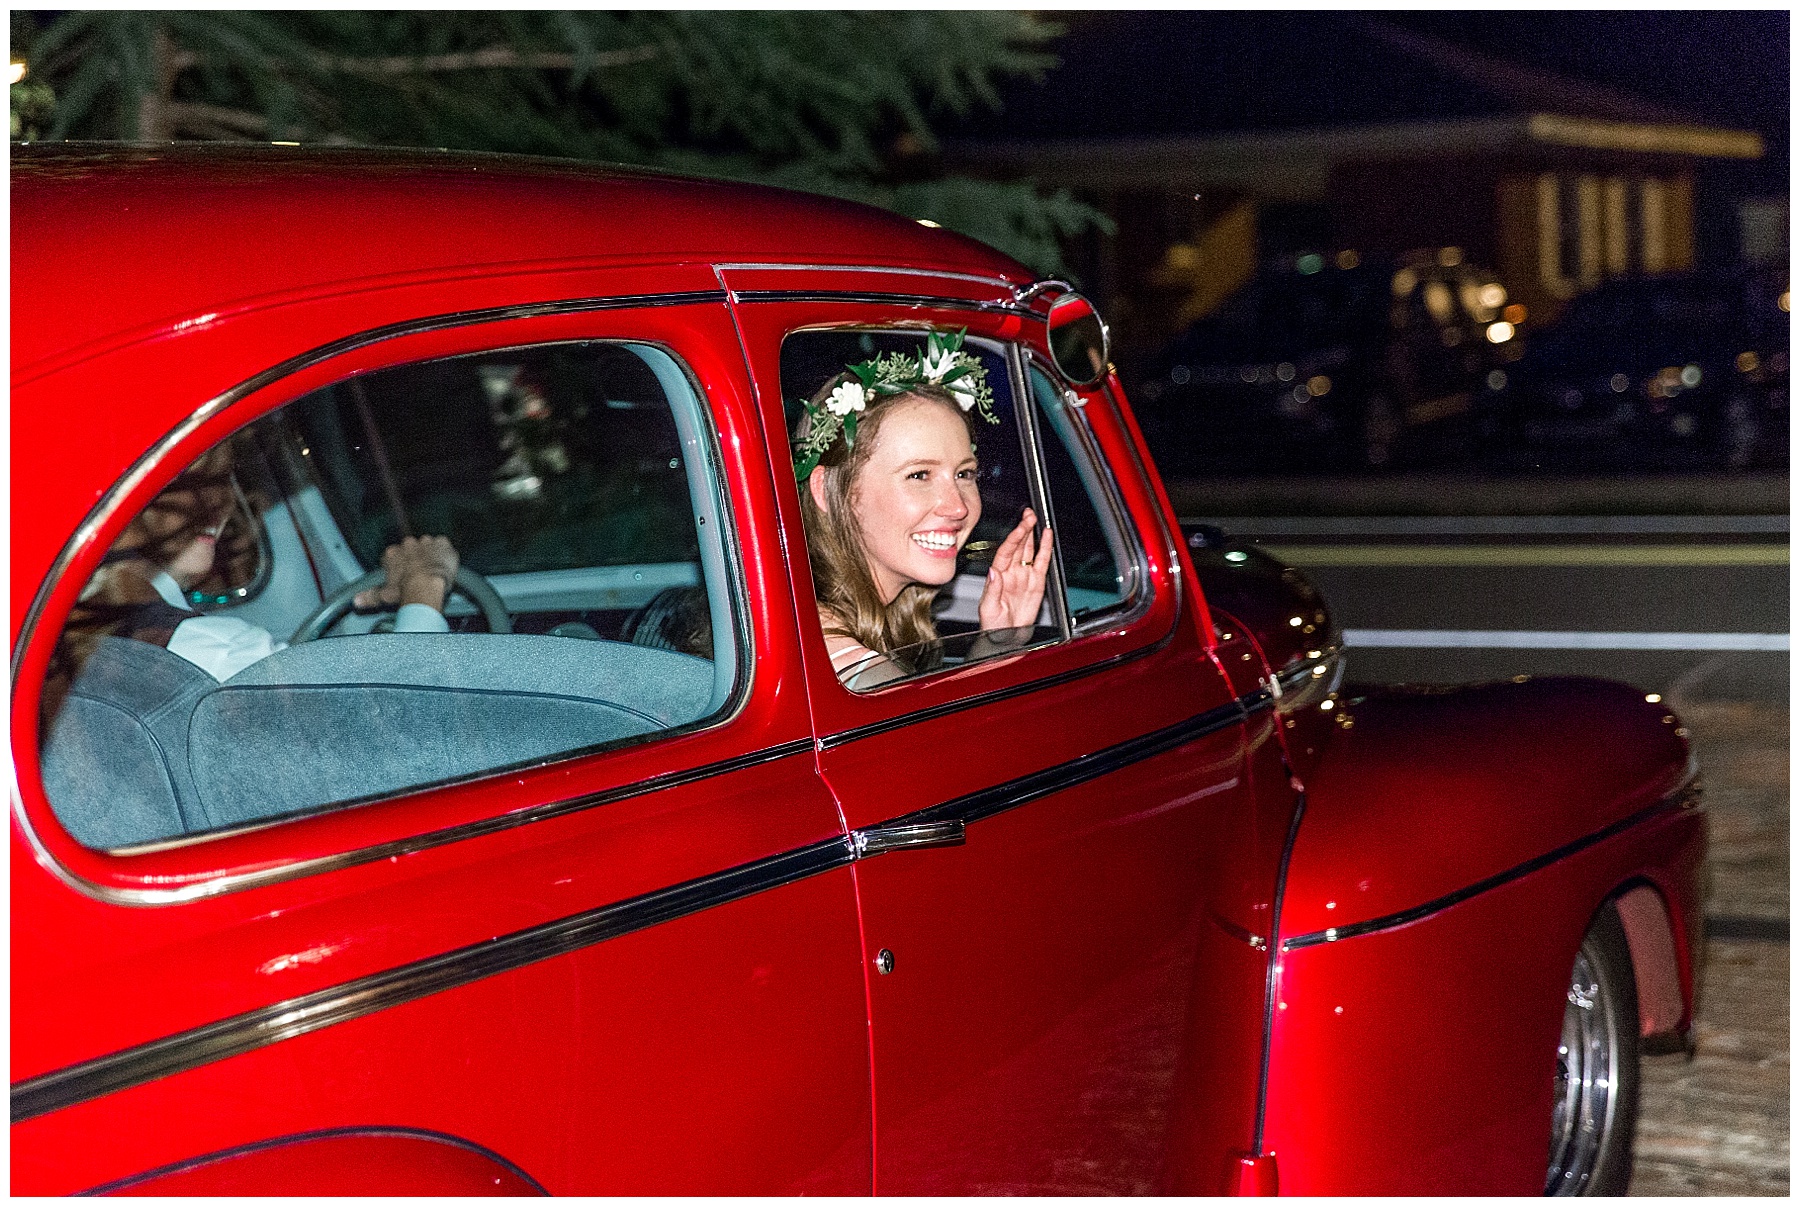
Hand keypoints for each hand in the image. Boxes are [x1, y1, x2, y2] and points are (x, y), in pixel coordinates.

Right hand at [354, 535, 459, 612]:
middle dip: (415, 559)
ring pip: (427, 545)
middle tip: (420, 574)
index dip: (400, 566)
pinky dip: (444, 551)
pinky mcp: (442, 543)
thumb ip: (370, 596)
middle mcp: (408, 544)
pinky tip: (444, 562)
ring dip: (430, 554)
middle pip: (411, 549)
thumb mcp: (385, 595)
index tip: (405, 576)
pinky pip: (443, 543)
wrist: (427, 585)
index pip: (394, 556)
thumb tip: (356, 601)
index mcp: (392, 554)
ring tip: (433, 569)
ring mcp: (425, 542)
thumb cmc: (406, 589)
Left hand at [978, 508, 1050, 631]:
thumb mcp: (988, 608)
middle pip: (1018, 545)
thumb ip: (992, 590)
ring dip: (1032, 534)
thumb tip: (994, 573)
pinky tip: (1046, 536)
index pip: (1006, 551)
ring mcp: (1023, 576)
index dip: (1014, 538)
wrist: (1005, 639)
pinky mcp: (1036, 583)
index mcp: (997, 576)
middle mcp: (1011, 572)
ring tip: (1036, 519)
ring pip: (1029, 550)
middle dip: (1023, 529)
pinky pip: (1042, 562)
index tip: (1020, 528)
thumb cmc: (992, 626)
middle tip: (1029, 515)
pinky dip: (1045, 549)